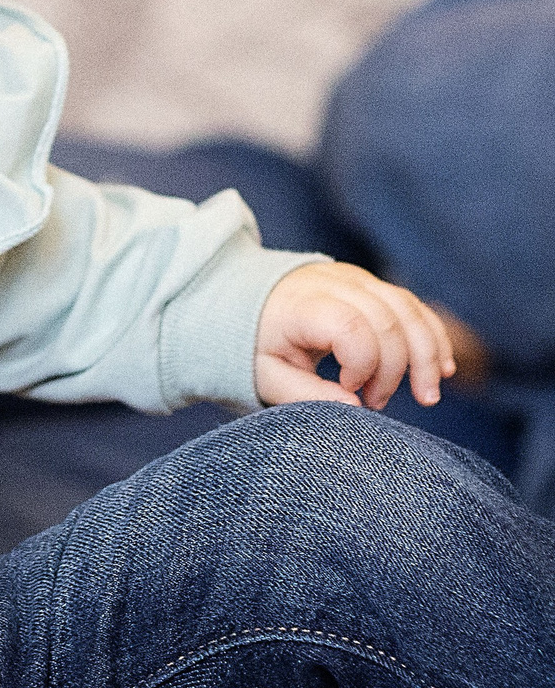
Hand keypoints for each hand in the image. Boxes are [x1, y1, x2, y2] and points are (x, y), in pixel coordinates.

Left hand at [255, 261, 455, 409]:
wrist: (245, 300)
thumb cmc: (256, 343)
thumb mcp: (266, 374)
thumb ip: (305, 394)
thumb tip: (354, 409)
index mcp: (301, 305)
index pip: (351, 327)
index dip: (363, 365)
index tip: (348, 388)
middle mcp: (332, 283)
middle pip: (388, 321)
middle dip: (396, 370)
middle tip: (376, 402)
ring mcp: (355, 278)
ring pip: (409, 310)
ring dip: (427, 356)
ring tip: (426, 396)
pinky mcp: (371, 283)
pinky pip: (414, 306)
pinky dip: (432, 337)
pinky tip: (442, 370)